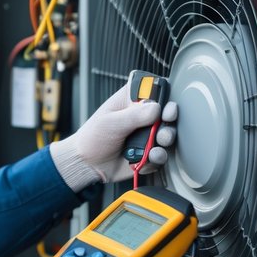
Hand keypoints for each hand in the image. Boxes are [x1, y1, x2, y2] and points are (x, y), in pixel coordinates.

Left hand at [49, 74, 178, 189]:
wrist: (87, 166)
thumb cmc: (92, 138)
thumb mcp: (110, 123)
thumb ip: (134, 115)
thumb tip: (156, 107)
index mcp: (131, 101)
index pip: (153, 90)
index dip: (163, 95)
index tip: (164, 103)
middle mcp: (142, 117)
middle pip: (166, 112)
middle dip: (170, 118)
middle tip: (166, 121)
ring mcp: (146, 135)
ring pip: (167, 134)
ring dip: (166, 138)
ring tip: (158, 142)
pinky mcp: (148, 153)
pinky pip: (161, 155)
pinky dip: (157, 157)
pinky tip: (148, 158)